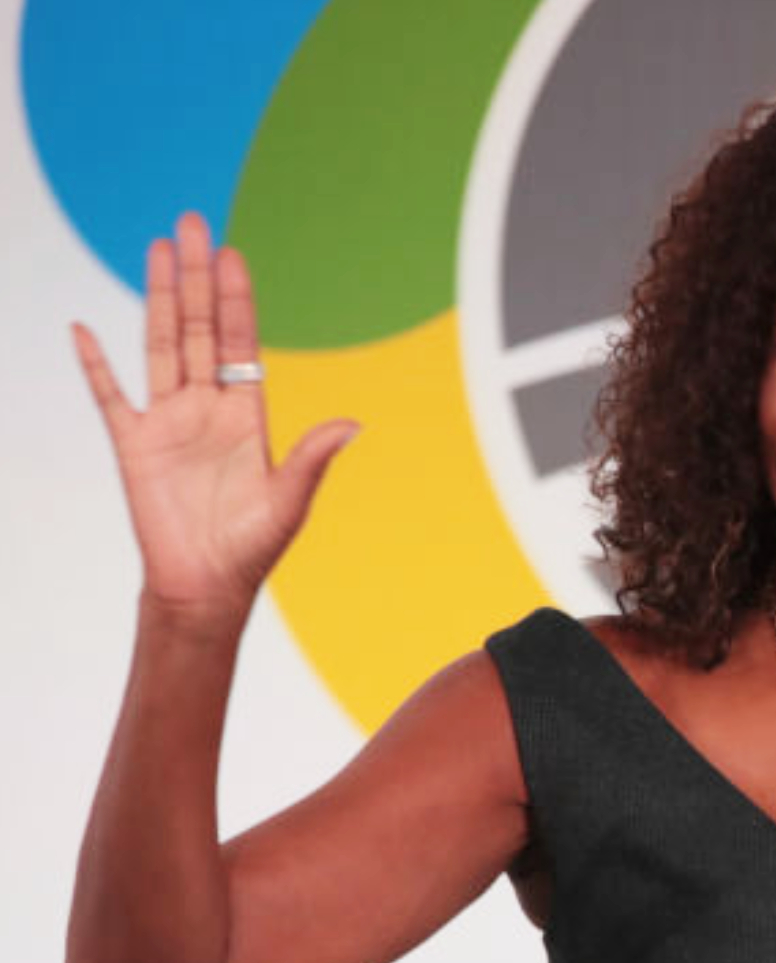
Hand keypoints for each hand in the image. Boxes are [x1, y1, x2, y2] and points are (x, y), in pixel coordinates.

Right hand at [71, 212, 354, 627]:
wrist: (206, 585)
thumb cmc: (251, 547)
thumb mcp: (289, 501)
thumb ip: (312, 458)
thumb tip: (352, 424)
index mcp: (246, 414)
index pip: (240, 342)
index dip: (236, 298)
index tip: (232, 254)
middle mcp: (206, 407)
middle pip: (199, 328)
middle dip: (197, 277)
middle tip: (191, 224)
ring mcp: (167, 421)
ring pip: (160, 344)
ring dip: (159, 298)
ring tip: (158, 250)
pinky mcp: (132, 444)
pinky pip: (110, 395)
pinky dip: (95, 363)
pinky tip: (83, 328)